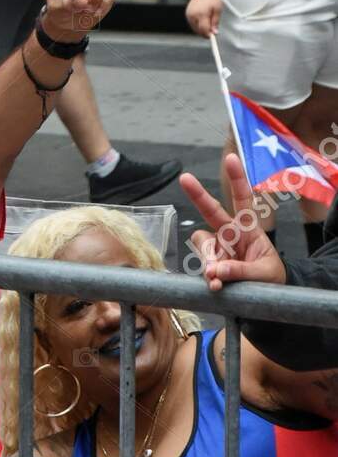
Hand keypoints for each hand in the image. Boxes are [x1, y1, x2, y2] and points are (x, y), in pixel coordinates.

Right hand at [179, 153, 286, 290]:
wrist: (266, 298)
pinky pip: (201, 264)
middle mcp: (229, 234)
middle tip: (185, 178)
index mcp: (248, 229)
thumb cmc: (270, 279)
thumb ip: (241, 271)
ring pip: (202, 242)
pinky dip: (207, 275)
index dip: (237, 179)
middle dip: (198, 194)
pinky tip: (214, 286)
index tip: (230, 158)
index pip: (243, 200)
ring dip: (208, 257)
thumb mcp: (265, 274)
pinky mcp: (209, 263)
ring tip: (216, 278)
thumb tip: (214, 272)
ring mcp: (217, 248)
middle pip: (211, 211)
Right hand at [186, 0, 221, 37]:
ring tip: (208, 21)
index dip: (209, 35)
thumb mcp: (218, 10)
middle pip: (199, 30)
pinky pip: (192, 24)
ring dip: (201, 29)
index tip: (213, 36)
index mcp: (201, 14)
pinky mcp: (187, 14)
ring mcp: (189, 15)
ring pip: (195, 28)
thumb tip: (214, 32)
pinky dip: (197, 25)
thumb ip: (215, 22)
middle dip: (205, 32)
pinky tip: (202, 20)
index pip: (204, 30)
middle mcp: (193, 15)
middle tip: (212, 29)